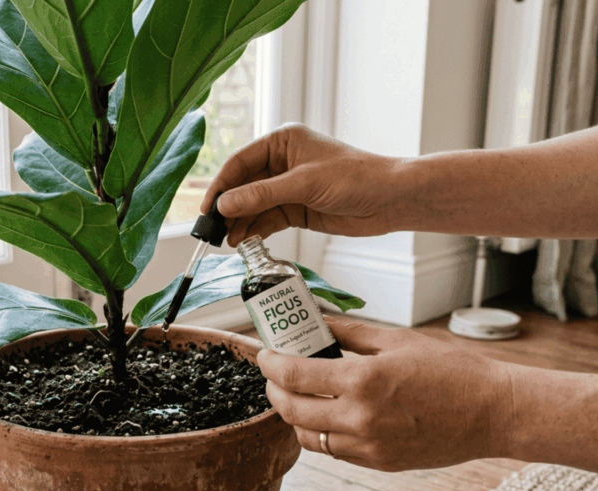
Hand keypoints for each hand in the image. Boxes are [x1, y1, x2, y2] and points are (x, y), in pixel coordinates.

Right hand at [201, 124, 401, 245]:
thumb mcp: (303, 184)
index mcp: (282, 142)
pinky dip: (255, 230)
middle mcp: (282, 162)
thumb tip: (225, 204)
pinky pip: (268, 218)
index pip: (240, 162)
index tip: (208, 208)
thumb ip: (262, 195)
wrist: (390, 199)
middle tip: (212, 229)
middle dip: (228, 207)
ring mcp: (288, 186)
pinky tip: (243, 241)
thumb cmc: (356, 177)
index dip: (221, 186)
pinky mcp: (297, 208)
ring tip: (226, 240)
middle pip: (243, 185)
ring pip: (254, 205)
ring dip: (240, 222)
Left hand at [258, 317, 511, 470]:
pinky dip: (320, 433)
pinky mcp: (379, 463)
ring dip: (293, 415)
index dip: (270, 364)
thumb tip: (317, 323)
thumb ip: (350, 335)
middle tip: (274, 375)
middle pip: (291, 410)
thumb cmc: (452, 372)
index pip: (294, 376)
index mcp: (363, 382)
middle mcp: (360, 419)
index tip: (265, 354)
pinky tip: (324, 415)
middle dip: (274, 390)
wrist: (492, 412)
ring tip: (295, 395)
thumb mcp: (398, 340)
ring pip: (308, 437)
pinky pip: (334, 451)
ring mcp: (368, 446)